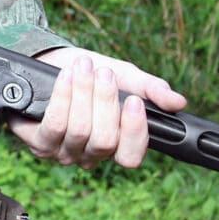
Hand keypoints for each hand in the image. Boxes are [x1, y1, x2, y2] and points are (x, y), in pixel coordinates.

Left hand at [5, 46, 186, 168]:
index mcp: (116, 145)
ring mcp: (63, 152)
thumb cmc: (91, 74)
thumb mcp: (124, 76)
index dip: (134, 132)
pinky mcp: (40, 142)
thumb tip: (178, 102)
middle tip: (104, 73)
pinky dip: (63, 96)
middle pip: (104, 140)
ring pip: (79, 130)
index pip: (131, 157)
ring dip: (82, 93)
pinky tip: (67, 77)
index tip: (134, 101)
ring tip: (83, 67)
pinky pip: (55, 124)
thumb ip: (150, 89)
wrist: (52, 62)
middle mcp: (90, 155)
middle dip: (105, 102)